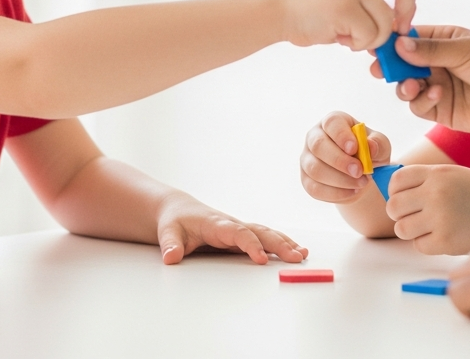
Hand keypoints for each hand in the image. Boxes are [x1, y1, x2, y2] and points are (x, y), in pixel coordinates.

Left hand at [155, 194, 307, 264]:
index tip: (261, 259)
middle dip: (279, 244)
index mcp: (217, 224)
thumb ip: (170, 244)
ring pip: (267, 233)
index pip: (238, 234)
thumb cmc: (176, 221)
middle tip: (296, 258)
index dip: (251, 245)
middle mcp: (233, 224)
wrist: (179, 211)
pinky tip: (296, 251)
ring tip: (302, 255)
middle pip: (260, 232)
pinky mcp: (244, 235)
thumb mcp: (167, 232)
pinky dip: (282, 243)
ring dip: (285, 243)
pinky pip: (266, 238)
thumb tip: (171, 258)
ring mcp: (240, 229)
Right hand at [279, 0, 415, 50]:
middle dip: (402, 17)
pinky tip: (339, 39)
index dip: (408, 2)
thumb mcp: (344, 0)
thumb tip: (395, 31)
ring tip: (348, 39)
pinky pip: (368, 35)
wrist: (279, 14)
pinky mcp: (343, 8)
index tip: (399, 23)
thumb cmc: (311, 14)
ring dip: (370, 40)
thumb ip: (367, 8)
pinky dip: (357, 44)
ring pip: (384, 23)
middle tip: (392, 35)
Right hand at [299, 111, 391, 202]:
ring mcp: (307, 159)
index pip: (331, 123)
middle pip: (318, 145)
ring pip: (315, 169)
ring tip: (362, 182)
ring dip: (340, 179)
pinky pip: (315, 188)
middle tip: (359, 171)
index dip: (341, 135)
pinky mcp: (306, 180)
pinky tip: (353, 191)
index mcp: (333, 122)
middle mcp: (314, 137)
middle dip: (339, 160)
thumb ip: (378, 144)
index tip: (354, 148)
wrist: (361, 176)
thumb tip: (371, 146)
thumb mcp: (380, 147)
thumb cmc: (369, 154)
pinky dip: (336, 193)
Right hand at [374, 26, 469, 150]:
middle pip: (401, 63)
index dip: (392, 41)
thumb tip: (398, 44)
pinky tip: (436, 94)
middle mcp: (436, 63)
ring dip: (404, 85)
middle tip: (380, 69)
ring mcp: (436, 86)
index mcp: (442, 40)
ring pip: (405, 86)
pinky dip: (421, 101)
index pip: (409, 37)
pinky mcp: (439, 110)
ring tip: (411, 85)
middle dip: (390, 66)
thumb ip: (431, 50)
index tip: (377, 44)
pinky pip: (418, 106)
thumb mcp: (465, 50)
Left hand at [385, 164, 469, 254]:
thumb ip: (426, 181)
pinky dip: (428, 244)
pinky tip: (445, 236)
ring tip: (431, 227)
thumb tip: (391, 192)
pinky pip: (419, 245)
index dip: (396, 191)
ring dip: (412, 230)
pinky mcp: (446, 241)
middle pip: (393, 206)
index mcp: (438, 172)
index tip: (406, 198)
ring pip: (401, 228)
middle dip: (400, 213)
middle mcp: (436, 192)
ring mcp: (441, 217)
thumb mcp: (455, 175)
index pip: (396, 180)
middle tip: (416, 216)